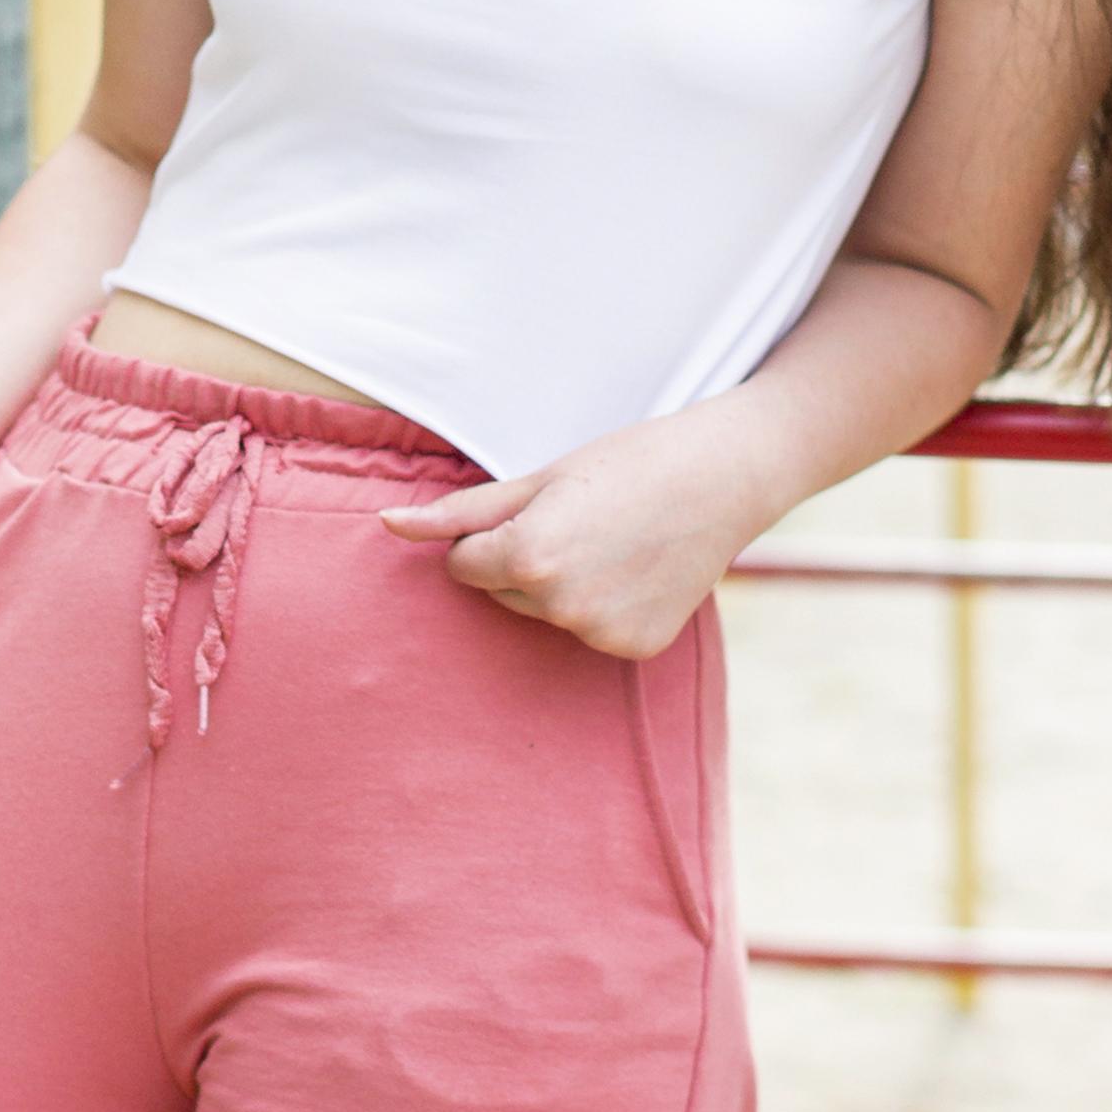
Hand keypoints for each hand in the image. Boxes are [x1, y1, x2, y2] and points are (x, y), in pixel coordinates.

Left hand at [379, 406, 761, 661]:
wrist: (724, 476)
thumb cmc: (628, 462)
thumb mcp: (539, 478)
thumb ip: (459, 513)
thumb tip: (387, 525)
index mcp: (527, 559)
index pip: (463, 566)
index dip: (489, 535)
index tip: (535, 508)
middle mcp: (560, 607)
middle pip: (503, 594)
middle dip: (524, 561)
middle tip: (581, 520)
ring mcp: (600, 633)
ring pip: (547, 613)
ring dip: (563, 585)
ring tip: (613, 541)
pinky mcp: (634, 648)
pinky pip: (591, 631)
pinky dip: (604, 606)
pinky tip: (637, 570)